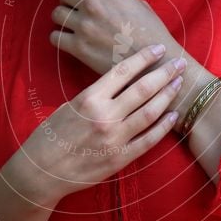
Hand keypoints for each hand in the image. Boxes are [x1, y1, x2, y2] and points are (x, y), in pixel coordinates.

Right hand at [19, 44, 186, 199]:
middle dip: (164, 73)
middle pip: (143, 89)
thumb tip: (122, 81)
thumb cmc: (51, 135)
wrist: (41, 171)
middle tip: (179, 62)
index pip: (124, 71)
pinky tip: (173, 115)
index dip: (144, 57)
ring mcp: (114, 138)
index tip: (158, 49)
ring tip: (179, 83)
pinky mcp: (120, 158)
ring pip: (150, 112)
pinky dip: (163, 127)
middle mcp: (105, 116)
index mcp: (89, 98)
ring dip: (167, 95)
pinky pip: (148, 140)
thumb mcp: (70, 106)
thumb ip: (96, 95)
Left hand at [49, 0, 176, 74]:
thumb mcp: (140, 4)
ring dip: (62, 19)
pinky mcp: (78, 47)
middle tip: (75, 11)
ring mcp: (84, 24)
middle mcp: (93, 2)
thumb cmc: (152, 34)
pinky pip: (54, 36)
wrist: (156, 63)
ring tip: (72, 26)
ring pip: (56, 13)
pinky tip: (70, 41)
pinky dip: (59, 38)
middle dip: (68, 1)